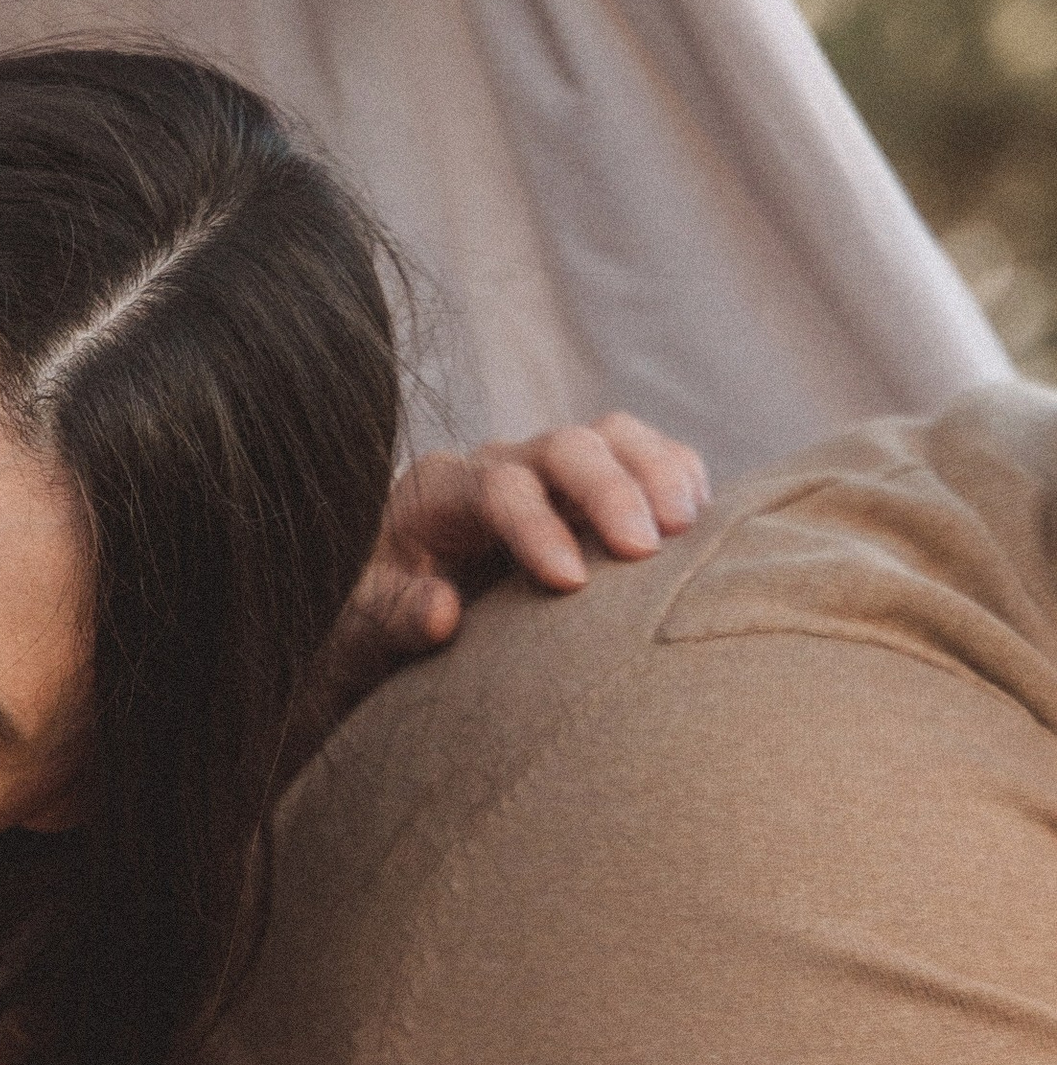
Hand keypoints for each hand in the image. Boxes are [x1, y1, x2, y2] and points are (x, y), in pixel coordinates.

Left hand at [331, 412, 710, 708]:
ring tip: (689, 525)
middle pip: (564, 446)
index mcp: (436, 492)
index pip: (496, 488)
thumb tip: (442, 611)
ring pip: (611, 436)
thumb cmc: (375, 620)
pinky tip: (701, 516)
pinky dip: (675, 473)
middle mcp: (496, 465)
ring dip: (656, 471)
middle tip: (649, 547)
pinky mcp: (585, 489)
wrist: (387, 606)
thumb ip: (396, 617)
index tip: (570, 582)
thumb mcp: (364, 628)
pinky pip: (640, 456)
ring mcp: (546, 471)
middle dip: (610, 489)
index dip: (536, 527)